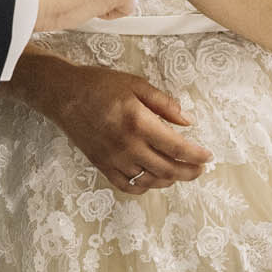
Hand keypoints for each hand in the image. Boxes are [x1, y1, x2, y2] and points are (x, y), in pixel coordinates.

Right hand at [27, 61, 211, 193]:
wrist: (63, 95)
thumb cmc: (100, 85)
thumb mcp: (136, 84)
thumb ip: (164, 103)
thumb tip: (188, 121)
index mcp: (138, 122)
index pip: (177, 147)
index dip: (196, 155)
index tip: (208, 157)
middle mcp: (128, 145)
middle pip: (168, 169)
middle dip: (189, 172)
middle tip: (200, 169)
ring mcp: (114, 159)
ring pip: (150, 180)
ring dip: (169, 180)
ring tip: (179, 173)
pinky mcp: (102, 165)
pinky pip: (127, 186)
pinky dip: (144, 187)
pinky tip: (152, 179)